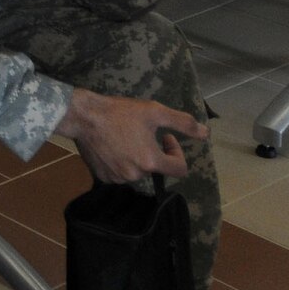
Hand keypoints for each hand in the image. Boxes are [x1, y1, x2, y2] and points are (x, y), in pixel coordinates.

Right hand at [56, 89, 205, 184]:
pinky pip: (120, 173)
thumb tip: (206, 134)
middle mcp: (136, 175)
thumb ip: (183, 123)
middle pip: (156, 168)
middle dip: (153, 151)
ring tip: (125, 137)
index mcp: (151, 162)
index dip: (177, 152)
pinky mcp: (103, 177)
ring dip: (137, 157)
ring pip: (137, 171)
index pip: (179, 169)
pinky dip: (120, 162)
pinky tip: (112, 145)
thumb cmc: (119, 112)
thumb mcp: (154, 111)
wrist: (82, 116)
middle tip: (142, 132)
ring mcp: (118, 178)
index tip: (166, 137)